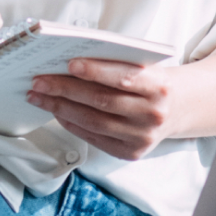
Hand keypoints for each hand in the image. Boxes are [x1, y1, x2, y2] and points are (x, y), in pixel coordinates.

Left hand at [27, 58, 182, 160]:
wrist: (176, 109)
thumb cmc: (151, 82)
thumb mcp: (144, 67)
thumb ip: (115, 64)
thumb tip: (70, 64)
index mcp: (159, 87)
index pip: (123, 77)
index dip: (95, 71)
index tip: (69, 64)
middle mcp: (153, 114)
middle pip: (102, 101)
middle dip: (66, 89)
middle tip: (39, 81)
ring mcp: (142, 136)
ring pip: (94, 121)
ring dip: (61, 108)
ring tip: (40, 96)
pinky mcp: (130, 152)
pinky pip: (94, 137)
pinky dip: (72, 123)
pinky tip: (57, 112)